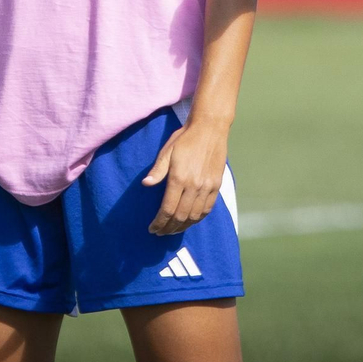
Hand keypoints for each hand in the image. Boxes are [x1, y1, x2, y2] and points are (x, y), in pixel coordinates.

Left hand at [142, 116, 229, 235]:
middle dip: (169, 228)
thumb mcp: (167, 151)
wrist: (209, 129)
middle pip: (180, 216)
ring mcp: (207, 187)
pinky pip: (207, 209)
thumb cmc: (184, 139)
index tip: (152, 228)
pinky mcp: (216, 186)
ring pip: (195, 216)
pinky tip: (190, 221)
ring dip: (183, 226)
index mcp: (179, 178)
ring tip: (173, 229)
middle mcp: (194, 186)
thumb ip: (157, 170)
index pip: (167, 209)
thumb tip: (145, 184)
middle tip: (160, 232)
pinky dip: (197, 219)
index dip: (159, 222)